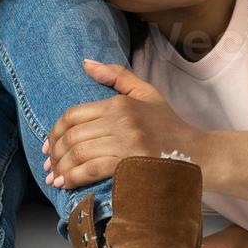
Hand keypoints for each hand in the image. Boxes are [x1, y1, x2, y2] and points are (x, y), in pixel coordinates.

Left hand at [42, 60, 206, 188]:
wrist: (198, 153)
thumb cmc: (169, 125)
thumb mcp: (146, 93)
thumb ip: (116, 76)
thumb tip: (86, 63)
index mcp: (120, 103)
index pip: (74, 115)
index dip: (55, 131)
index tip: (48, 144)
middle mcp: (122, 120)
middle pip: (73, 135)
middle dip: (54, 153)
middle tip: (48, 164)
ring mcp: (127, 143)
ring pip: (79, 153)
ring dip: (60, 167)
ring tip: (54, 176)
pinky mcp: (131, 164)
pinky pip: (92, 170)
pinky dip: (73, 178)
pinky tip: (65, 183)